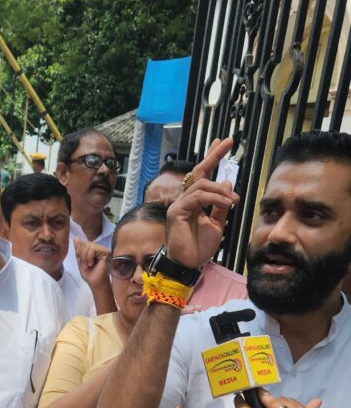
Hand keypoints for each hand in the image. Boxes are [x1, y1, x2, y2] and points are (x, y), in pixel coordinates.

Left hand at [75, 237, 111, 290]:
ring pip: (89, 246)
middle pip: (85, 243)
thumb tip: (76, 237)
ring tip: (89, 265)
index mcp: (93, 249)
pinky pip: (93, 249)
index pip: (83, 243)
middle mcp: (99, 248)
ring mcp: (103, 249)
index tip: (82, 262)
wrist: (95, 282)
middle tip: (85, 265)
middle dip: (82, 255)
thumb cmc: (89, 274)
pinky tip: (92, 264)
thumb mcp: (80, 260)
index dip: (79, 252)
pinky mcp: (106, 252)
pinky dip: (89, 257)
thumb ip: (79, 249)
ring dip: (85, 257)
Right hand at [166, 138, 239, 267]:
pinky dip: (214, 198)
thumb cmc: (200, 248)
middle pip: (198, 172)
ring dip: (220, 190)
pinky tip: (226, 203)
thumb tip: (226, 183)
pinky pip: (197, 197)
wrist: (188, 265)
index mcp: (194, 202)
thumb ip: (221, 204)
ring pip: (201, 185)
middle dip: (214, 155)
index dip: (212, 158)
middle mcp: (184, 200)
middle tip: (228, 142)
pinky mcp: (175, 211)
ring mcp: (178, 205)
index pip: (202, 176)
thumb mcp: (217, 223)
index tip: (223, 143)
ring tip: (233, 201)